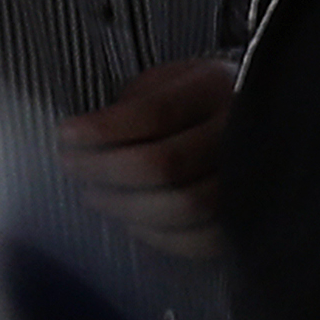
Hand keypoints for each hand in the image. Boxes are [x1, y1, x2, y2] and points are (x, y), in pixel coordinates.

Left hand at [59, 55, 236, 259]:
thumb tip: (84, 140)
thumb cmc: (197, 101)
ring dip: (125, 206)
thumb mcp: (167, 80)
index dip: (103, 130)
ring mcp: (248, 177)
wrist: (253, 119)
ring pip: (182, 207)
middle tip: (72, 167)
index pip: (155, 112)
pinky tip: (130, 220)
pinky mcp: (246, 217)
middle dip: (105, 170)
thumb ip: (131, 104)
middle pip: (164, 164)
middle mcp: (236, 131)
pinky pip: (199, 239)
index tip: (66, 135)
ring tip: (94, 194)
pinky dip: (156, 235)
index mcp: (214, 87)